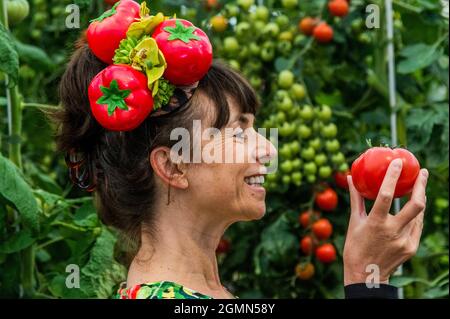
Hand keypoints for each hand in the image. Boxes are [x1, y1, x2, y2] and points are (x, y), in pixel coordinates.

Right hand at [343, 158, 428, 285]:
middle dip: (421, 185)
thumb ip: (356, 198)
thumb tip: (350, 177)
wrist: (366, 276)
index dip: (393, 177)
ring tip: (418, 186)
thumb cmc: (355, 247)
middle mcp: (393, 231)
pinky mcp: (411, 247)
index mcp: (375, 223)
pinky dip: (416, 215)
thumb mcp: (353, 222)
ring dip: (419, 198)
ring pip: (418, 215)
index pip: (386, 195)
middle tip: (422, 172)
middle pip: (416, 204)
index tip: (399, 162)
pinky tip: (414, 208)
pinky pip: (417, 226)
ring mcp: (405, 240)